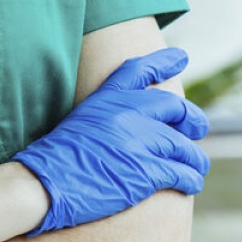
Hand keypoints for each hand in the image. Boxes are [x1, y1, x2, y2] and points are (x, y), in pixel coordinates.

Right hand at [12, 48, 209, 235]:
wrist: (43, 183)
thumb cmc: (53, 160)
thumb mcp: (78, 123)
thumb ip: (106, 119)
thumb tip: (134, 129)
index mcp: (105, 100)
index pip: (139, 70)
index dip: (163, 62)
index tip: (182, 57)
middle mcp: (125, 114)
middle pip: (174, 107)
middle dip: (192, 119)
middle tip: (198, 128)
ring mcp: (137, 141)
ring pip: (183, 146)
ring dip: (195, 159)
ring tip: (197, 167)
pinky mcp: (145, 171)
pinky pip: (180, 172)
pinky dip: (190, 179)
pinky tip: (190, 184)